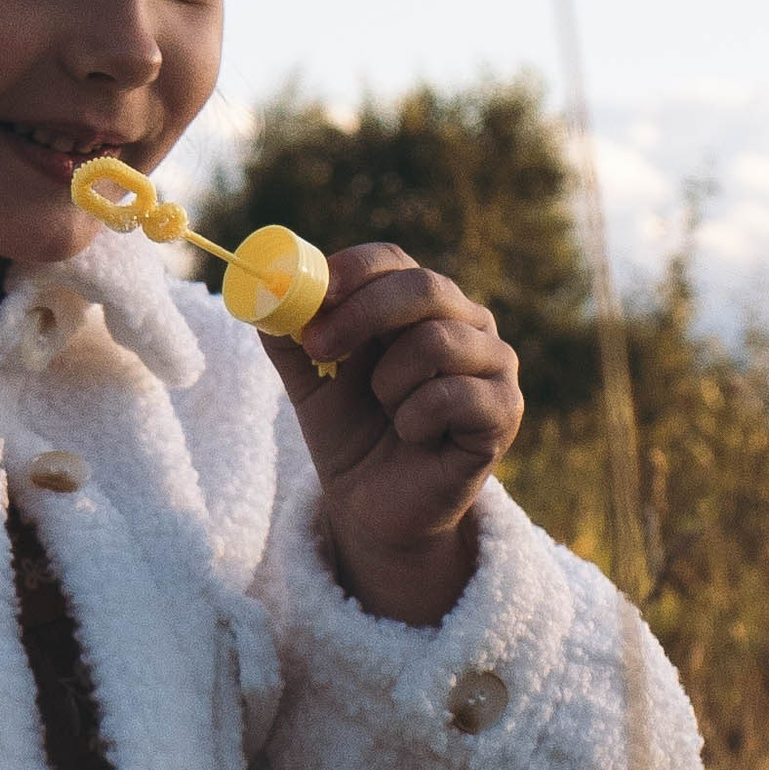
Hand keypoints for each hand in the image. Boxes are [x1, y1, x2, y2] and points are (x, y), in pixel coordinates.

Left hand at [264, 245, 524, 625]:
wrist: (374, 507)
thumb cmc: (351, 432)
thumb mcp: (309, 380)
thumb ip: (288, 335)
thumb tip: (262, 289)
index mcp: (420, 304)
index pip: (393, 261)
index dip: (353, 271)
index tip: (317, 294)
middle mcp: (467, 322)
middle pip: (424, 287)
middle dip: (361, 315)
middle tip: (320, 349)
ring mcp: (494, 364)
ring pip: (437, 341)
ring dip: (390, 382)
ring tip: (387, 411)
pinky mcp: (505, 410)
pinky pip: (453, 394)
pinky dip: (416, 419)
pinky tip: (414, 438)